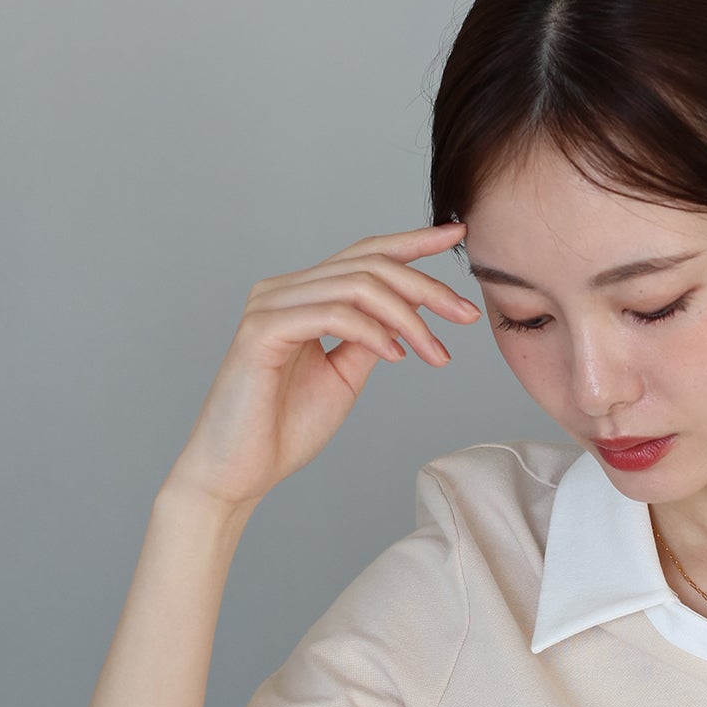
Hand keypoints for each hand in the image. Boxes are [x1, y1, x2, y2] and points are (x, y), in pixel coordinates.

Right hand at [165, 221, 483, 512]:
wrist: (240, 469)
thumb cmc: (284, 427)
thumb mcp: (343, 377)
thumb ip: (368, 341)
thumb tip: (403, 321)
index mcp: (304, 296)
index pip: (365, 256)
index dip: (413, 242)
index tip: (458, 237)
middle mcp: (285, 289)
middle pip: (368, 264)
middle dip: (426, 286)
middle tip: (466, 315)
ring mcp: (271, 305)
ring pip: (356, 286)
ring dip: (408, 318)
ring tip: (437, 353)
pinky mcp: (262, 330)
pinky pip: (332, 315)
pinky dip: (373, 332)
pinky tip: (398, 356)